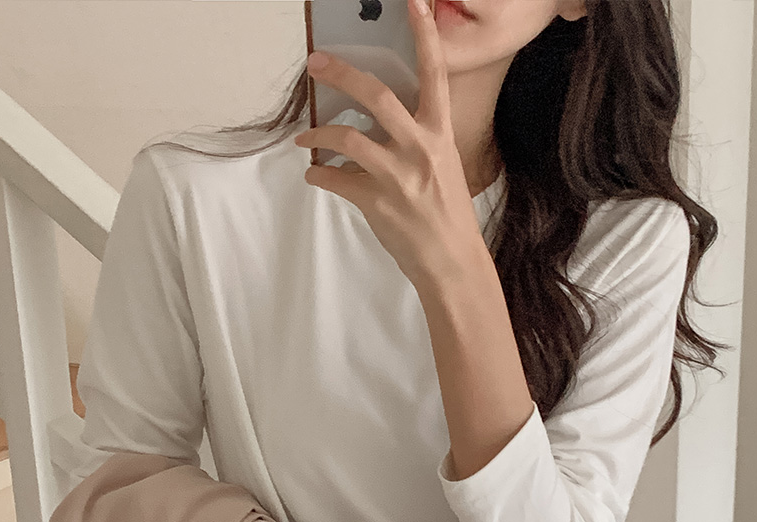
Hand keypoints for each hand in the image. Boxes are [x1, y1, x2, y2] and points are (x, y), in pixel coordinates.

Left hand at [292, 0, 485, 286]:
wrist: (452, 261)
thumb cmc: (447, 216)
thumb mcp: (442, 167)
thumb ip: (415, 141)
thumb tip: (376, 125)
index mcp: (439, 134)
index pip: (434, 74)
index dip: (424, 35)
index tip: (412, 2)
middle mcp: (420, 148)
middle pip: (375, 95)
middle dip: (341, 74)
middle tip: (316, 63)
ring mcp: (398, 175)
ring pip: (347, 137)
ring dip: (318, 133)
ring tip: (304, 137)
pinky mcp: (377, 202)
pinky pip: (335, 179)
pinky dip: (318, 174)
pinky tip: (314, 173)